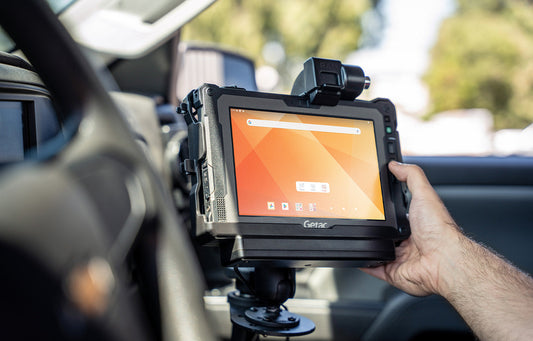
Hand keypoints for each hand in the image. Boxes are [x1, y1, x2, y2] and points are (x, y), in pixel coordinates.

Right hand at [361, 161, 463, 296]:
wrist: (442, 260)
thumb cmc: (439, 231)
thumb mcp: (425, 193)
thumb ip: (411, 176)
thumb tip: (396, 164)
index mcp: (418, 222)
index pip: (398, 212)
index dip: (386, 207)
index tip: (374, 201)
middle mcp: (411, 240)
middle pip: (386, 232)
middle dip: (375, 227)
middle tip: (363, 218)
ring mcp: (401, 257)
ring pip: (379, 249)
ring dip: (369, 244)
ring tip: (357, 234)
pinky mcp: (393, 271)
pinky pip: (374, 267)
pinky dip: (365, 262)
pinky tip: (357, 254)